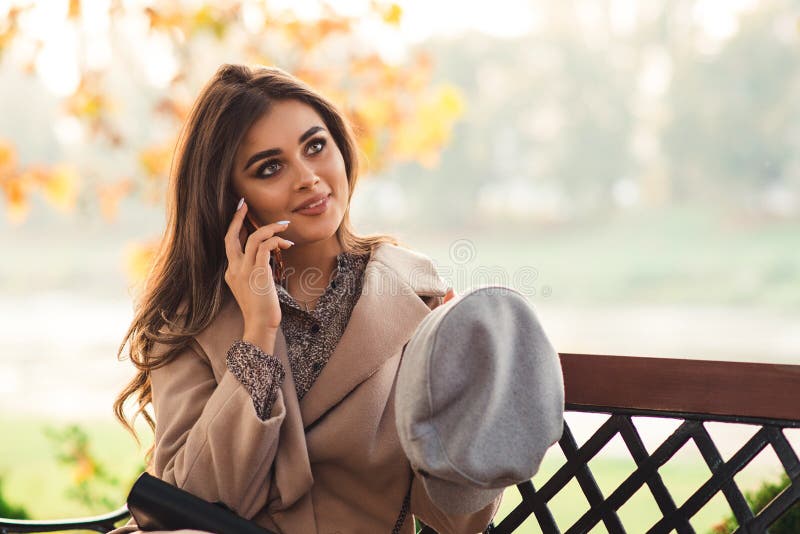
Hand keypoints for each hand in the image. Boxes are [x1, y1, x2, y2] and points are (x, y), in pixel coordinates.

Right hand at [224, 200, 293, 330]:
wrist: (260, 325)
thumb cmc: (261, 309)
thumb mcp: (253, 287)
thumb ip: (255, 271)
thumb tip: (266, 256)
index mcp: (231, 272)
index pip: (230, 243)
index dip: (234, 227)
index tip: (240, 212)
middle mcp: (234, 269)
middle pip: (231, 236)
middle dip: (238, 218)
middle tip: (245, 203)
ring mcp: (244, 270)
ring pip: (253, 238)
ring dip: (270, 228)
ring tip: (284, 226)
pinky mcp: (258, 272)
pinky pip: (265, 246)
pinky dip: (276, 240)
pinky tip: (286, 244)